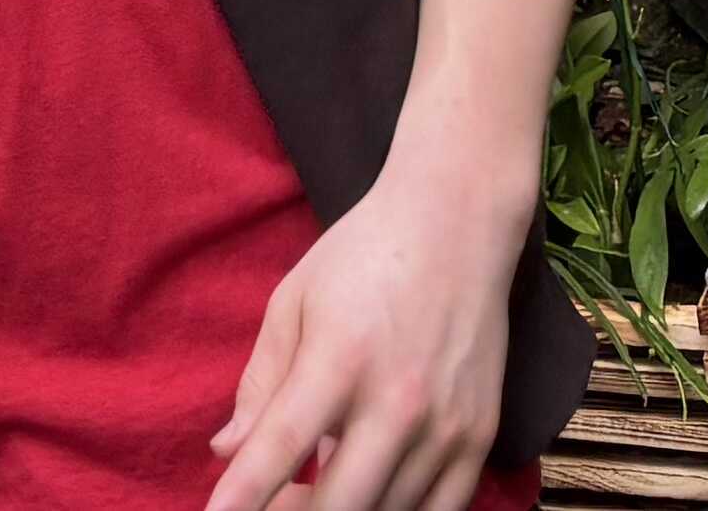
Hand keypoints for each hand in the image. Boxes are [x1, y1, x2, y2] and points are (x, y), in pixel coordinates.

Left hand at [205, 166, 519, 510]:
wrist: (457, 223)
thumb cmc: (361, 256)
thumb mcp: (293, 301)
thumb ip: (261, 382)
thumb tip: (227, 451)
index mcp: (339, 359)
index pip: (281, 447)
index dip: (243, 496)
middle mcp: (397, 401)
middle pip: (338, 503)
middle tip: (272, 504)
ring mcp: (445, 426)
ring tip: (311, 494)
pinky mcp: (480, 438)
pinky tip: (370, 499)